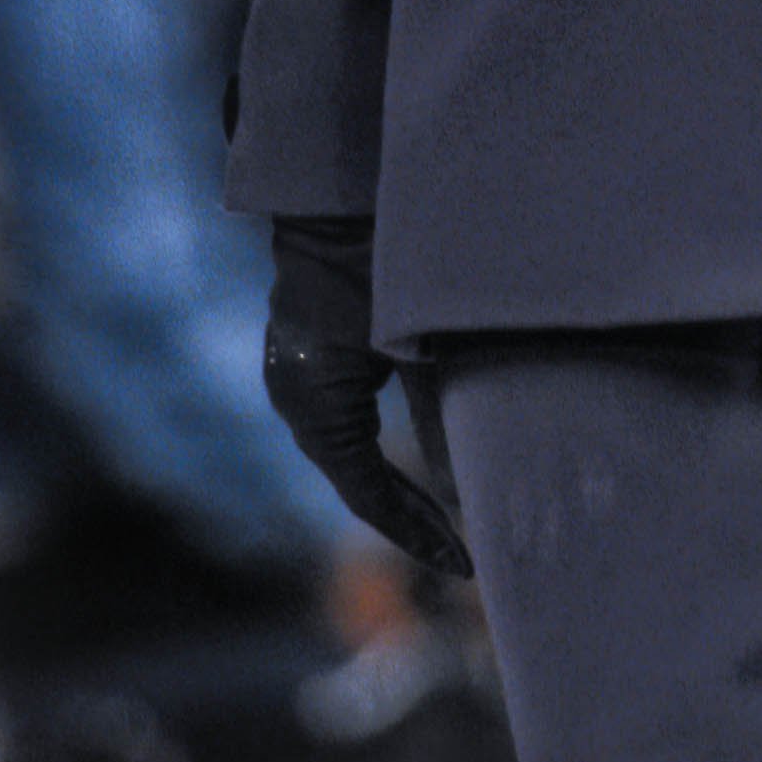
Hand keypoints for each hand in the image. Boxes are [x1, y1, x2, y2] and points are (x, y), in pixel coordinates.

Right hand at [263, 216, 470, 577]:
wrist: (336, 201)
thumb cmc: (384, 267)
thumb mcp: (421, 349)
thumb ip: (441, 418)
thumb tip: (467, 490)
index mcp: (318, 405)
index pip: (369, 493)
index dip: (418, 531)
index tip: (464, 561)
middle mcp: (294, 401)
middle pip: (356, 481)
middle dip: (409, 516)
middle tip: (461, 553)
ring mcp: (294, 382)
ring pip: (348, 457)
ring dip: (394, 486)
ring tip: (445, 522)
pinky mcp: (305, 364)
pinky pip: (341, 426)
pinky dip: (378, 452)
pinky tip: (416, 468)